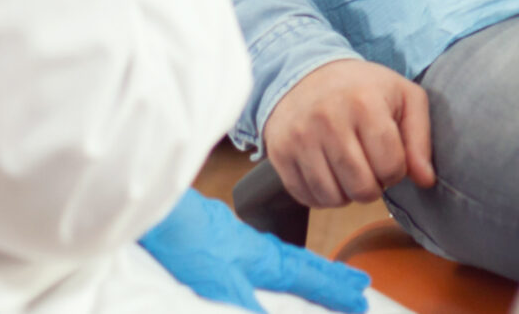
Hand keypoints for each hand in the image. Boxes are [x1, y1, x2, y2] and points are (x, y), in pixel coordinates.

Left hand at [140, 189, 369, 312]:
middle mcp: (259, 249)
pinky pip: (269, 254)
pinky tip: (275, 266)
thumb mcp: (218, 284)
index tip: (360, 298)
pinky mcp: (225, 241)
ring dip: (311, 269)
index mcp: (264, 259)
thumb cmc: (185, 243)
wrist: (158, 213)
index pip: (309, 276)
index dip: (335, 289)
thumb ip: (247, 304)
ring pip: (288, 258)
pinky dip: (286, 261)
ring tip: (326, 277)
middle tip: (358, 284)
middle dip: (333, 276)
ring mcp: (243, 243)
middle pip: (305, 264)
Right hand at [265, 60, 436, 207]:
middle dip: (374, 185)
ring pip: (334, 199)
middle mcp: (329, 120)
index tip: (389, 156)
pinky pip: (307, 198)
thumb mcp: (403, 97)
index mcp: (365, 103)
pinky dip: (322, 195)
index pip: (391, 166)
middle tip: (369, 166)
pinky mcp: (279, 154)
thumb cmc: (362, 88)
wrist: (304, 72)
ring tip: (349, 169)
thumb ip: (420, 138)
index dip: (396, 171)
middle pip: (363, 188)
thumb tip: (426, 181)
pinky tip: (328, 172)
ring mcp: (300, 138)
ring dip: (347, 193)